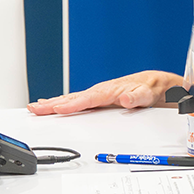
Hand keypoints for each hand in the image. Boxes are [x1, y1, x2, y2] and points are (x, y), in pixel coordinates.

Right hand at [27, 70, 186, 113]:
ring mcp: (100, 94)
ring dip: (53, 103)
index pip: (89, 99)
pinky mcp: (99, 98)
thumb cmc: (153, 89)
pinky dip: (62, 102)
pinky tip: (52, 106)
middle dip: (53, 103)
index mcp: (112, 91)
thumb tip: (127, 99)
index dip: (72, 104)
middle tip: (34, 108)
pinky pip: (77, 100)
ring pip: (73, 98)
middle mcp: (103, 91)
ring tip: (35, 107)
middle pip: (74, 97)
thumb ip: (139, 97)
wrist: (159, 84)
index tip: (56, 108)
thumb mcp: (150, 94)